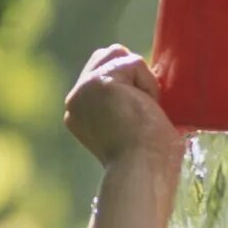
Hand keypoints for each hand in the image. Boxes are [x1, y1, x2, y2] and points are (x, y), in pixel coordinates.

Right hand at [64, 45, 182, 167]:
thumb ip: (127, 110)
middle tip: (142, 114)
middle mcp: (75, 100)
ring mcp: (85, 89)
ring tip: (143, 113)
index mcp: (78, 114)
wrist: (142, 173)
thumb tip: (152, 100)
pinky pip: (135, 64)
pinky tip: (144, 111)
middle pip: (109, 55)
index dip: (129, 84)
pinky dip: (148, 85)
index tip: (138, 116)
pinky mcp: (100, 82)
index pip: (103, 74)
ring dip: (142, 81)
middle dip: (133, 75)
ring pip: (122, 56)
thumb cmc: (148, 163)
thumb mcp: (131, 132)